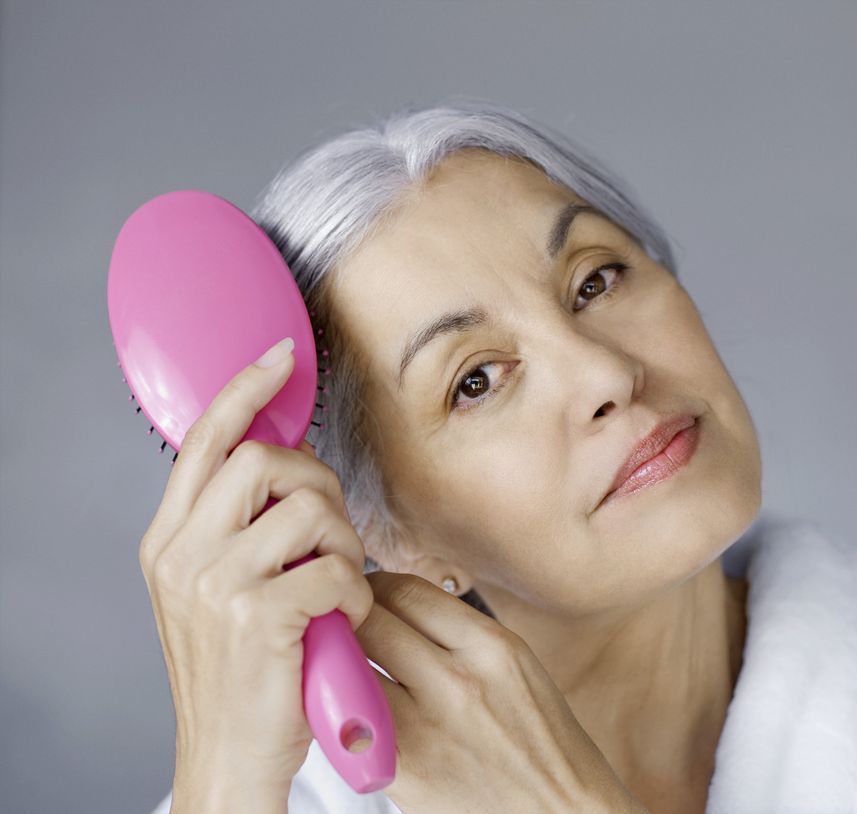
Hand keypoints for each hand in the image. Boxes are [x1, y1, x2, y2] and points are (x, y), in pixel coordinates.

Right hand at [137, 345, 374, 811]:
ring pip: (306, 509)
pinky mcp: (258, 619)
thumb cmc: (238, 669)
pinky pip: (332, 569)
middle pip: (262, 460)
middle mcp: (181, 554)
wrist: (228, 753)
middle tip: (332, 527)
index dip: (245, 391)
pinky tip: (344, 615)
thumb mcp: (215, 588)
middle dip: (316, 482)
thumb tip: (286, 460)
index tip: (280, 359)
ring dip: (341, 540)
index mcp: (168, 540)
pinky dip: (354, 589)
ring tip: (338, 579)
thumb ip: (236, 526)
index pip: (204, 440)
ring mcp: (215, 585)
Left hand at [354, 573, 646, 813]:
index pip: (407, 590)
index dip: (375, 588)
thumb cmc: (542, 745)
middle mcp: (459, 678)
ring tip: (343, 668)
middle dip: (350, 619)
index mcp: (492, 646)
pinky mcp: (403, 770)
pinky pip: (350, 720)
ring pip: (354, 666)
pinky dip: (341, 708)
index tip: (366, 596)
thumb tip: (400, 608)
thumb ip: (460, 635)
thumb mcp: (514, 668)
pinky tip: (349, 711)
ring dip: (340, 662)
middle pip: (372, 620)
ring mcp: (427, 725)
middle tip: (342, 628)